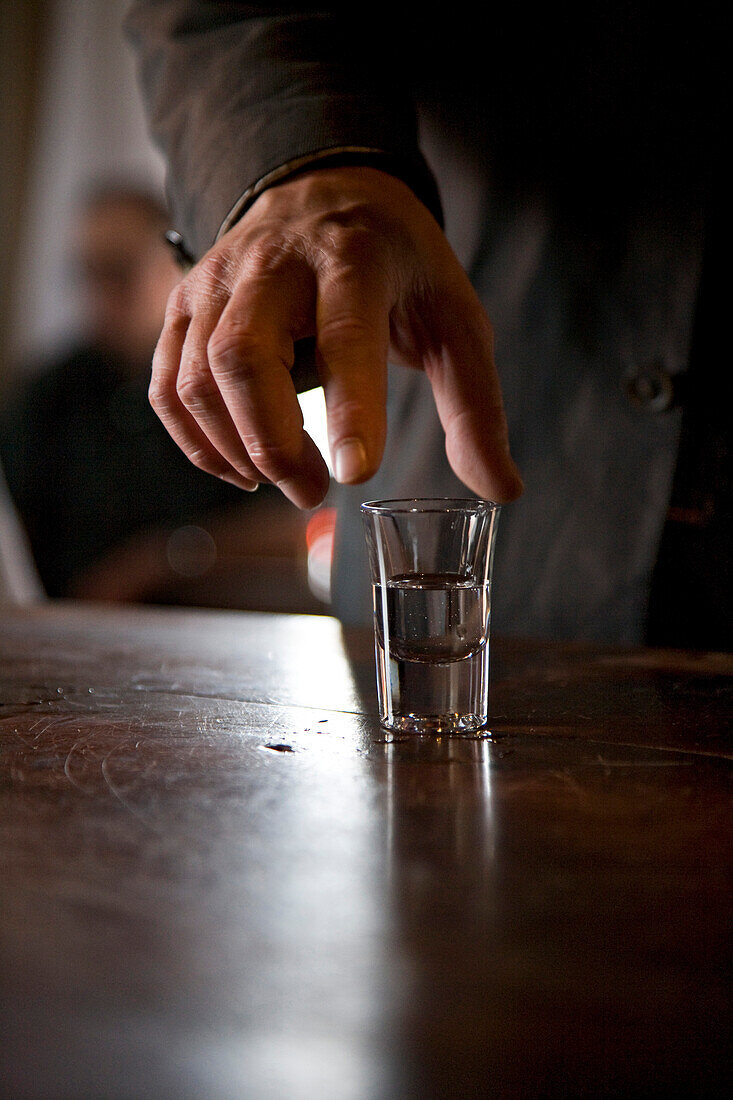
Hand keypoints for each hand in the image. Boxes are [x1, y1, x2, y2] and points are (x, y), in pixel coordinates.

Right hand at [150, 166, 522, 507]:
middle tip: (315, 492)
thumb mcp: (453, 320)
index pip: (344, 334)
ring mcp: (217, 281)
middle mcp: (273, 262)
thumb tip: (501, 490)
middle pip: (241, 357)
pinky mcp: (184, 305)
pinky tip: (240, 467)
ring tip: (287, 481)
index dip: (350, 407)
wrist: (324, 191)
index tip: (357, 473)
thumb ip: (476, 405)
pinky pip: (168, 386)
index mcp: (354, 256)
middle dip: (273, 443)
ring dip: (234, 451)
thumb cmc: (397, 267)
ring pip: (196, 378)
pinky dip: (196, 443)